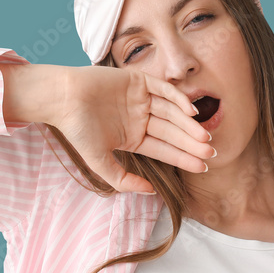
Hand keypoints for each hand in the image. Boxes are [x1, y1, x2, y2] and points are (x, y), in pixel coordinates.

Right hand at [51, 66, 214, 193]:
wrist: (61, 99)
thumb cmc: (77, 130)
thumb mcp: (100, 162)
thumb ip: (123, 180)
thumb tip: (151, 192)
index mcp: (134, 138)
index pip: (165, 150)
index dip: (184, 158)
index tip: (204, 167)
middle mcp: (140, 118)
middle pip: (172, 132)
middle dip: (191, 144)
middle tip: (211, 153)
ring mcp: (141, 99)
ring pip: (172, 113)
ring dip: (188, 125)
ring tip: (205, 137)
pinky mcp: (138, 80)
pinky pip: (164, 90)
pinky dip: (178, 99)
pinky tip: (191, 113)